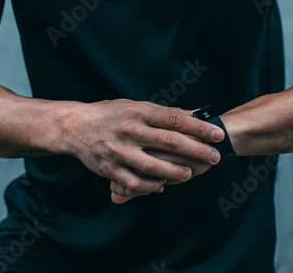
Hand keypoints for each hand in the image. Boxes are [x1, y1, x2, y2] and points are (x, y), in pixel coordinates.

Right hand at [66, 100, 222, 203]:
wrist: (75, 127)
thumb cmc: (112, 114)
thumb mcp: (136, 107)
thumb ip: (164, 113)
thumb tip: (196, 114)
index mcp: (138, 111)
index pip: (174, 119)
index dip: (198, 127)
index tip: (217, 134)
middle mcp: (130, 130)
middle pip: (169, 141)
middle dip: (195, 150)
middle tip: (214, 156)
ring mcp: (119, 150)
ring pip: (153, 166)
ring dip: (175, 172)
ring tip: (189, 173)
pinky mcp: (109, 168)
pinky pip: (134, 182)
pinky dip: (150, 186)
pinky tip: (162, 186)